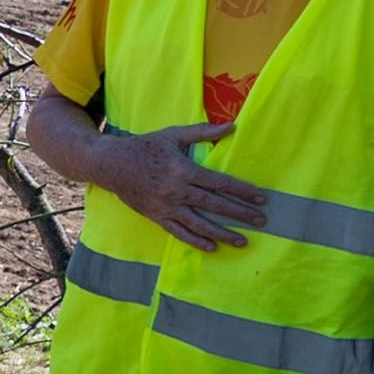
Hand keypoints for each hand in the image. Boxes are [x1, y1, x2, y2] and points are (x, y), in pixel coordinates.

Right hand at [100, 120, 267, 249]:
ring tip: (243, 241)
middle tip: (261, 221)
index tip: (260, 198)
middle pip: (215, 205)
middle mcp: (176, 191)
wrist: (112, 164)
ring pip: (200, 223)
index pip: (220, 183)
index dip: (242, 191)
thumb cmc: (145, 147)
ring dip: (223, 233)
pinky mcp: (157, 216)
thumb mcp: (173, 135)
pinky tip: (212, 247)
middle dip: (240, 214)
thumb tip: (231, 127)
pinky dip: (196, 241)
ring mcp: (166, 206)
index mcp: (183, 169)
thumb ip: (202, 132)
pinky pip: (179, 232)